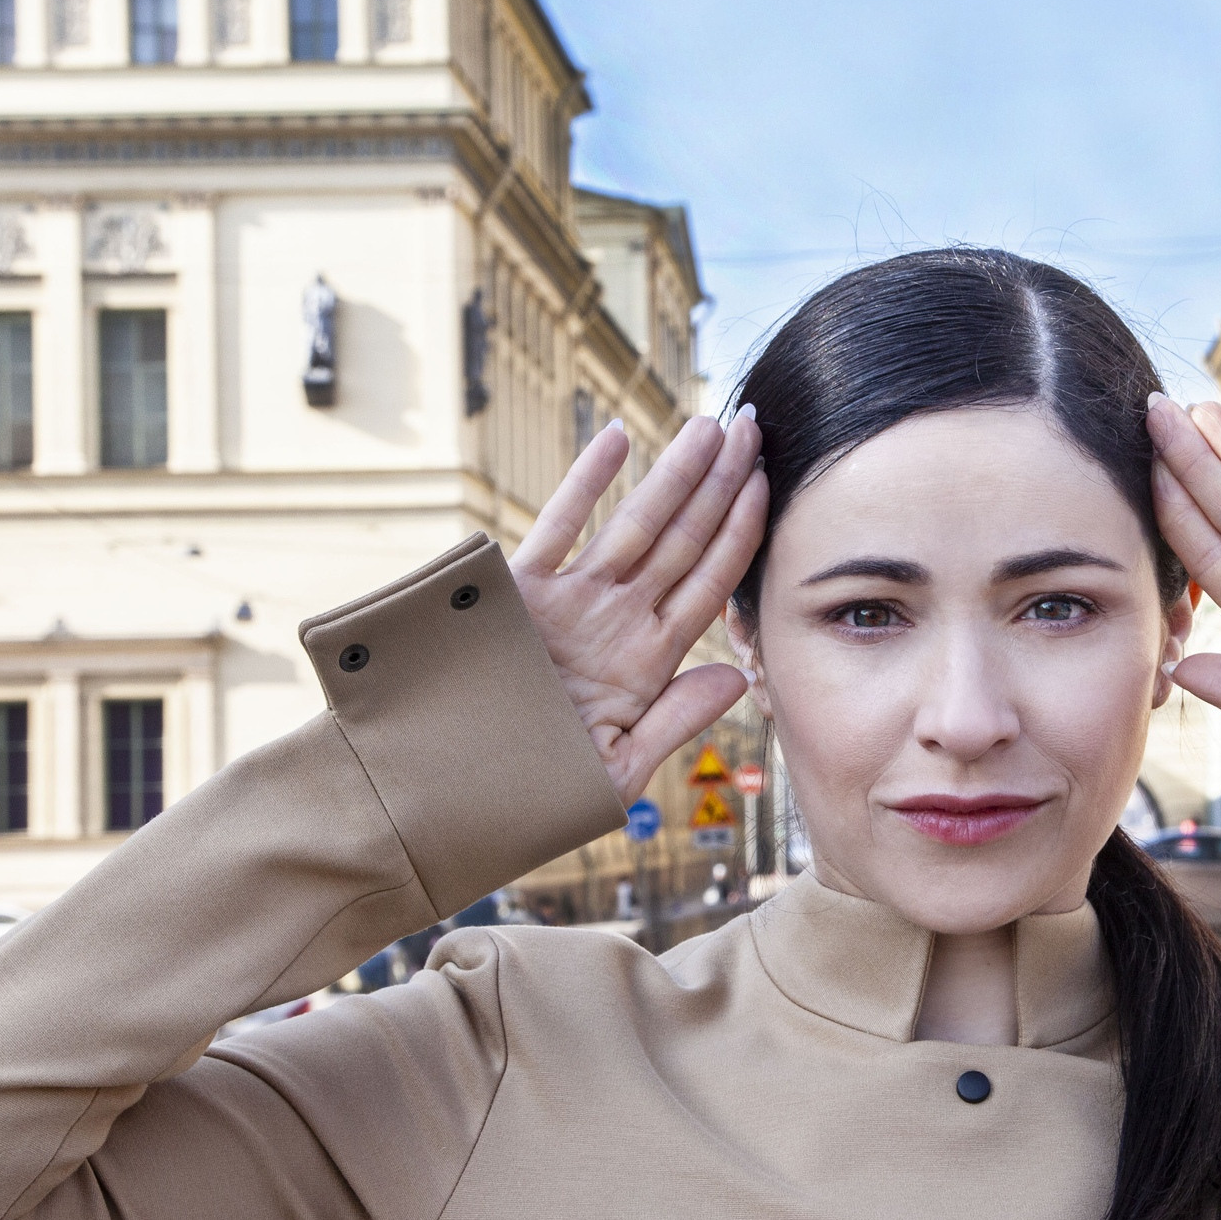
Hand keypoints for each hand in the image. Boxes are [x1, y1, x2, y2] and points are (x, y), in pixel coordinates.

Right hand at [510, 411, 767, 805]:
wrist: (450, 794)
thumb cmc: (534, 790)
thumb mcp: (615, 769)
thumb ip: (676, 720)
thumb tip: (738, 677)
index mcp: (648, 660)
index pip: (710, 584)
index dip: (742, 532)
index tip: (771, 482)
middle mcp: (616, 621)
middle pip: (683, 540)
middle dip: (720, 483)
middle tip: (752, 426)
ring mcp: (570, 602)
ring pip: (634, 525)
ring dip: (673, 475)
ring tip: (707, 425)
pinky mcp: (518, 593)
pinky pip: (557, 528)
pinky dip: (585, 483)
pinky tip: (618, 439)